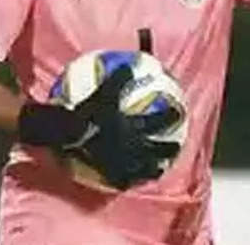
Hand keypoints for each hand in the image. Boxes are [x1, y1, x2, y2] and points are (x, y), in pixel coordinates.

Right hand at [68, 64, 181, 189]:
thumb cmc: (87, 114)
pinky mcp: (111, 175)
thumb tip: (129, 67)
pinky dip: (129, 181)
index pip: (158, 122)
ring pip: (144, 169)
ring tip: (159, 168)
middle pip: (157, 149)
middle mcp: (133, 147)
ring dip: (154, 168)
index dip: (170, 116)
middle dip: (169, 148)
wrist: (70, 136)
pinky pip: (124, 181)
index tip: (179, 113)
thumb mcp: (104, 92)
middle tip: (176, 146)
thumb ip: (118, 80)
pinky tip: (130, 182)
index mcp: (133, 127)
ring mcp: (123, 163)